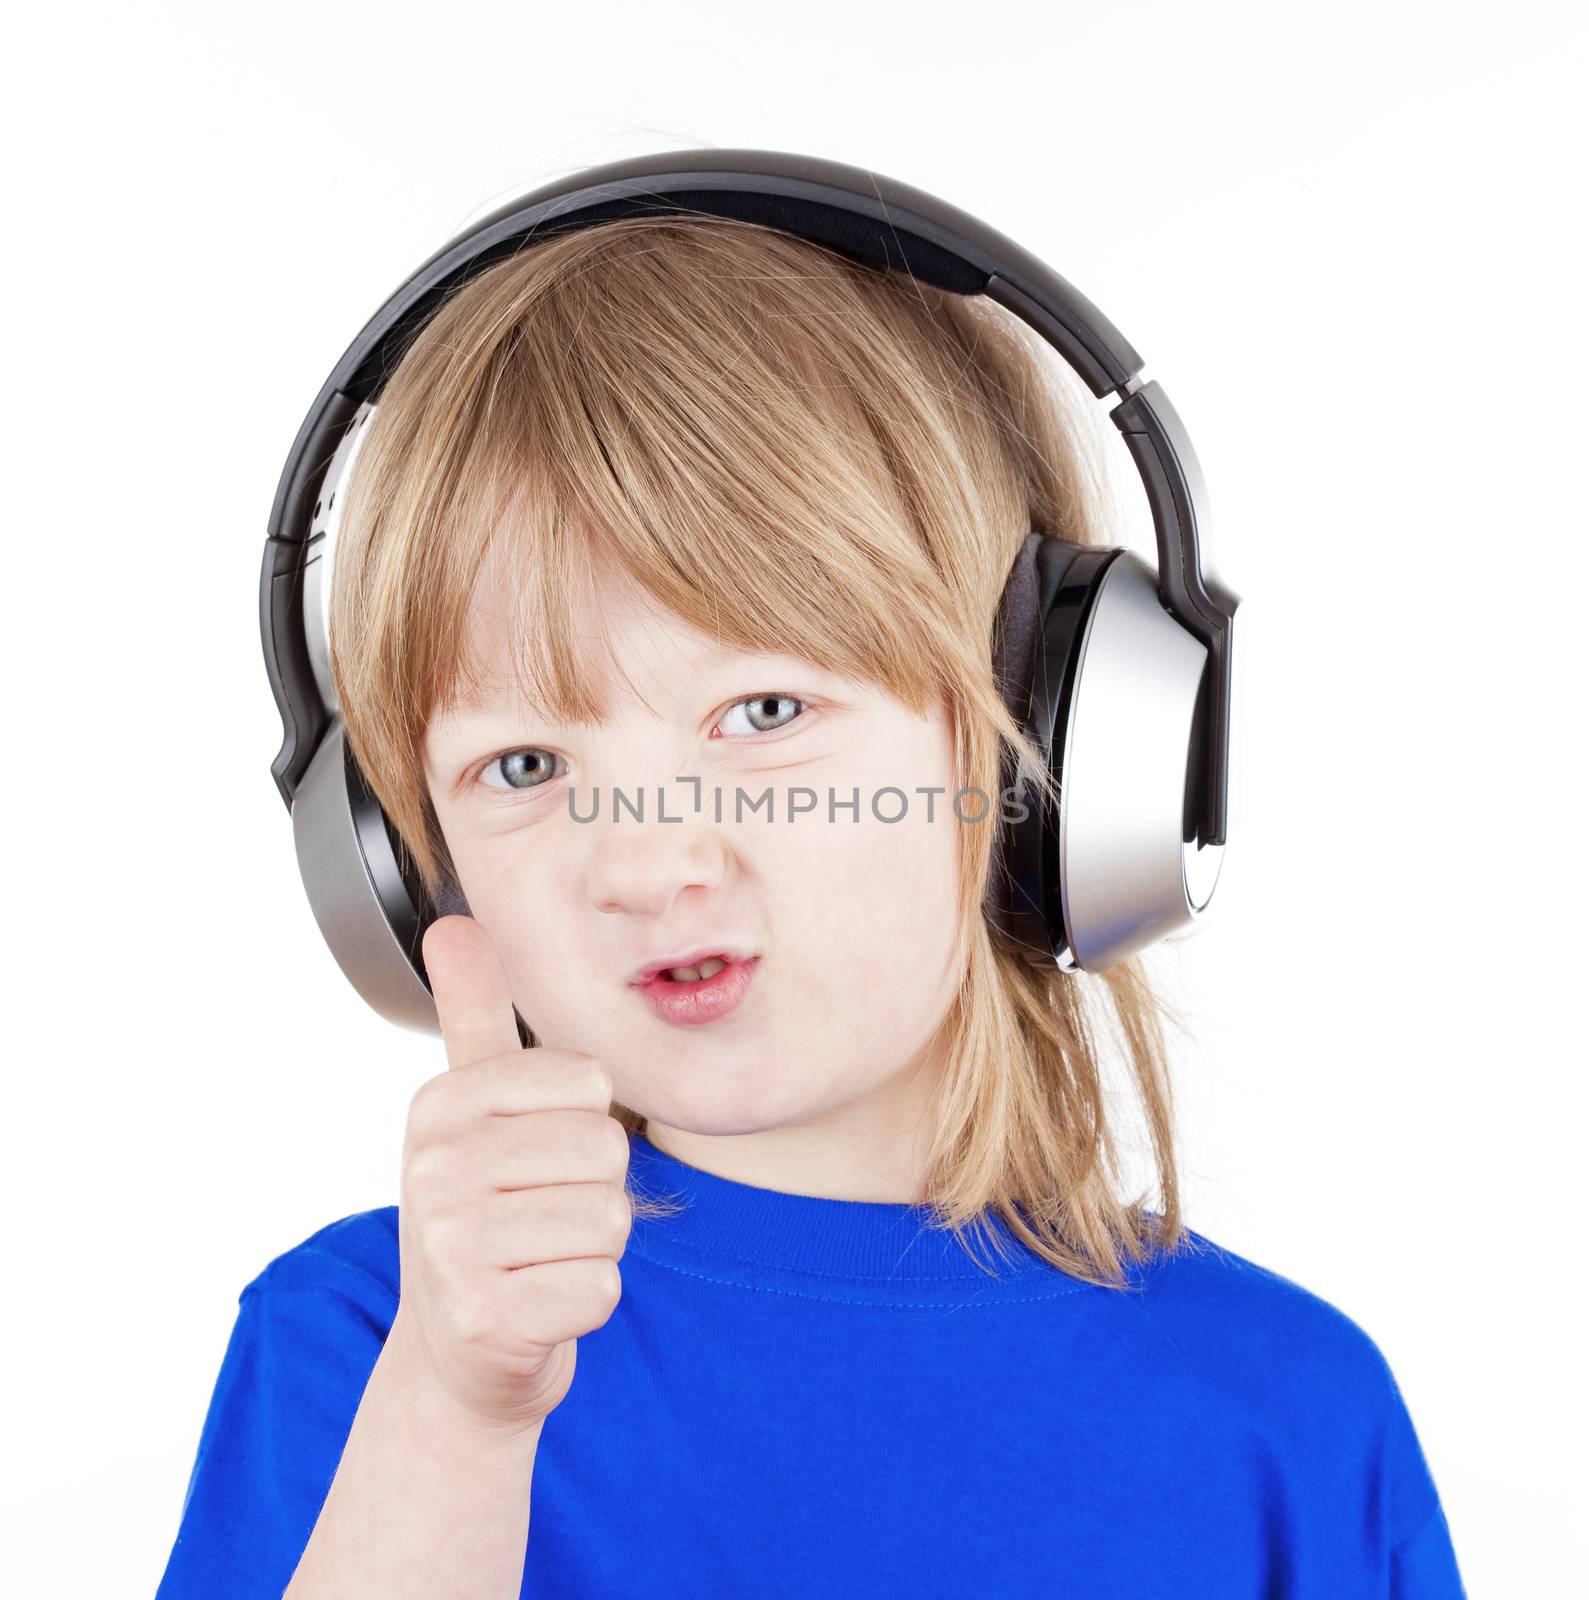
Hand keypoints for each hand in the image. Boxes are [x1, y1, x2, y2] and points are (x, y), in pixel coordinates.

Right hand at [386, 914, 631, 1433]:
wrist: (456, 1353)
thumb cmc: (482, 1213)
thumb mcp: (469, 1110)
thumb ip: (473, 1016)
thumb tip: (453, 923)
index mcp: (439, 1105)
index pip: (588, 1082)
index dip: (583, 1125)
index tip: (532, 1158)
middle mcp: (432, 1169)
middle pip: (605, 1149)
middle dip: (594, 1190)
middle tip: (538, 1217)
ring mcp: (452, 1248)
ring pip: (610, 1219)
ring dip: (592, 1248)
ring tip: (537, 1258)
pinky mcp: (485, 1321)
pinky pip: (603, 1288)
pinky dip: (587, 1301)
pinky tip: (538, 1305)